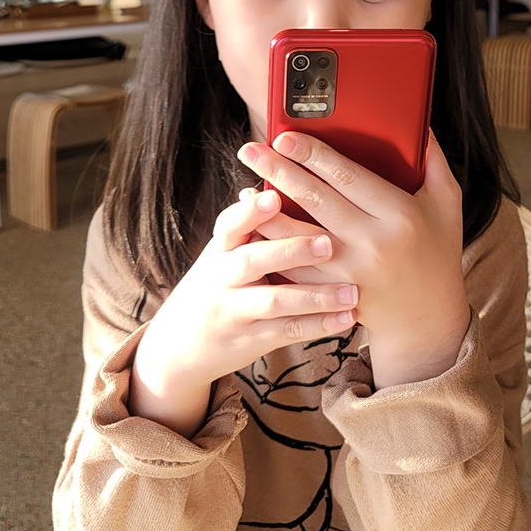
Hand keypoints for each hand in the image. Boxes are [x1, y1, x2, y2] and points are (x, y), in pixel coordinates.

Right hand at [130, 187, 357, 436]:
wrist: (178, 347)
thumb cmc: (215, 286)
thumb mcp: (222, 255)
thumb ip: (249, 228)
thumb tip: (277, 183)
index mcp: (219, 249)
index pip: (230, 225)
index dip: (250, 212)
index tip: (275, 197)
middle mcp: (222, 278)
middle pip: (253, 261)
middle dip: (291, 251)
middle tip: (328, 243)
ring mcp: (234, 311)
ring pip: (275, 301)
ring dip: (316, 296)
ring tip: (352, 291)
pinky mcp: (250, 340)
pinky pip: (287, 332)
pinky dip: (318, 325)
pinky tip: (348, 318)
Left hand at [239, 131, 470, 388]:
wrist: (428, 317)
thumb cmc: (437, 250)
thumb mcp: (446, 202)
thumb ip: (433, 160)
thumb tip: (418, 123)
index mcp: (399, 214)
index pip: (349, 177)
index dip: (313, 154)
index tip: (286, 136)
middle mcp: (373, 242)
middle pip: (316, 199)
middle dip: (279, 171)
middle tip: (251, 150)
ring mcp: (350, 272)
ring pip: (297, 237)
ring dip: (266, 211)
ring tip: (244, 188)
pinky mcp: (332, 294)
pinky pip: (295, 269)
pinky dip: (273, 249)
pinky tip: (254, 230)